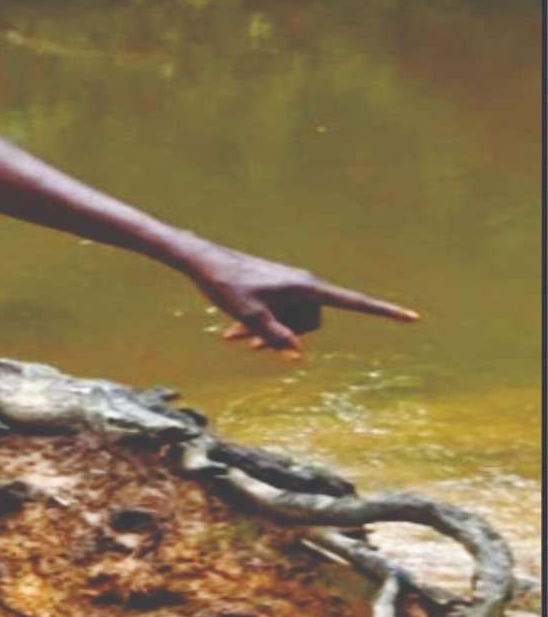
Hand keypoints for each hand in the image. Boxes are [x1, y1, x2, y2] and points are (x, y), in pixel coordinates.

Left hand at [182, 243, 419, 357]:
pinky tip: (231, 333)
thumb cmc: (226, 285)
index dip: (383, 312)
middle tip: (244, 343)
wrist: (203, 261)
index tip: (412, 318)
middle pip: (311, 325)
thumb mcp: (249, 316)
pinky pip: (278, 315)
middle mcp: (303, 285)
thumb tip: (299, 354)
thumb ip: (276, 336)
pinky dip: (260, 326)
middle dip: (282, 338)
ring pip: (291, 323)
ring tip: (232, 337)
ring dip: (266, 334)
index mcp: (306, 287)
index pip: (354, 302)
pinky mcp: (275, 290)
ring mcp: (289, 287)